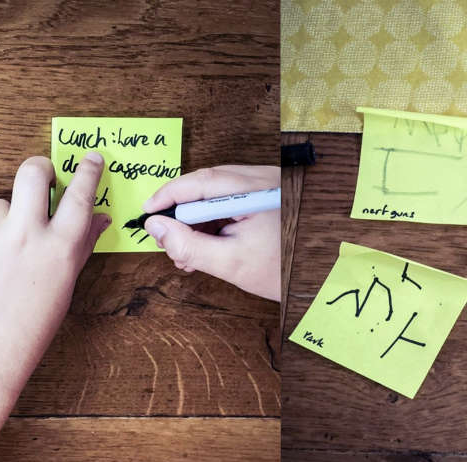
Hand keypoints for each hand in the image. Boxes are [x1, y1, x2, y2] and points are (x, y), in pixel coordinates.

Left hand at [0, 152, 108, 395]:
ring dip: (4, 221)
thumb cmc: (31, 322)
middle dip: (40, 168)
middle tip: (41, 177)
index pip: (80, 195)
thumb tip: (100, 217)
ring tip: (1, 258)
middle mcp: (25, 234)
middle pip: (33, 172)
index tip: (91, 158)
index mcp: (59, 247)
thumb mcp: (65, 283)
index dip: (88, 171)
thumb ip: (80, 245)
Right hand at [142, 165, 279, 300]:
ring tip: (186, 253)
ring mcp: (267, 186)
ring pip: (216, 195)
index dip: (168, 195)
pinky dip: (214, 221)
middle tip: (166, 240)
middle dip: (181, 213)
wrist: (319, 277)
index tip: (147, 212)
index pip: (199, 182)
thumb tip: (156, 228)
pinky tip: (205, 245)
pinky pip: (230, 200)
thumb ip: (189, 245)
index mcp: (255, 189)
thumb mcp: (230, 263)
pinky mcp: (267, 197)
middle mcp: (263, 179)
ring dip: (196, 221)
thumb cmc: (282, 271)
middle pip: (205, 186)